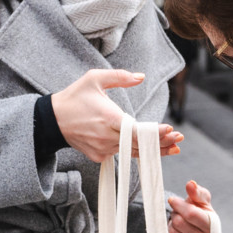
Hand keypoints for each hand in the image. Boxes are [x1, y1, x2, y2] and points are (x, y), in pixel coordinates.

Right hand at [50, 69, 184, 161]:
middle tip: (179, 139)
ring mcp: (102, 149)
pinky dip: (135, 152)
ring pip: (133, 152)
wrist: (52, 120)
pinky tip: (151, 151)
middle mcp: (106, 137)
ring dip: (153, 150)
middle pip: (139, 144)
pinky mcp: (99, 156)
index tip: (171, 130)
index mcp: (108, 118)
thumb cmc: (74, 97)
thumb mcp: (94, 78)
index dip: (155, 133)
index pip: (137, 130)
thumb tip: (141, 77)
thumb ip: (119, 77)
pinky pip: (121, 154)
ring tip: (174, 147)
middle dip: (162, 143)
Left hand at [165, 181, 212, 232]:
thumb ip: (196, 191)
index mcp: (212, 224)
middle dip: (175, 214)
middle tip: (178, 213)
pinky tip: (175, 232)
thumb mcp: (199, 199)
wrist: (192, 226)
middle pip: (179, 223)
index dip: (179, 205)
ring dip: (170, 224)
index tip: (172, 200)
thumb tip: (191, 184)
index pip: (191, 214)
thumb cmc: (198, 210)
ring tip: (177, 223)